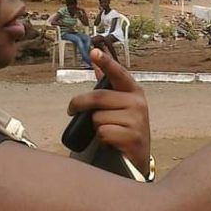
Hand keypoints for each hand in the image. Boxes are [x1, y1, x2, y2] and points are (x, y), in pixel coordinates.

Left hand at [66, 49, 150, 175]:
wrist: (136, 159)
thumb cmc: (125, 128)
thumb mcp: (119, 105)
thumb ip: (108, 85)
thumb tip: (96, 62)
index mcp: (133, 90)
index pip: (118, 73)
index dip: (106, 62)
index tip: (94, 52)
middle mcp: (138, 102)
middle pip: (98, 97)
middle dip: (79, 104)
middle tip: (72, 110)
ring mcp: (137, 120)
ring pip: (98, 118)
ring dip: (96, 127)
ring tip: (108, 131)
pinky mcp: (132, 137)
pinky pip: (104, 133)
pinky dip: (102, 139)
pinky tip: (111, 141)